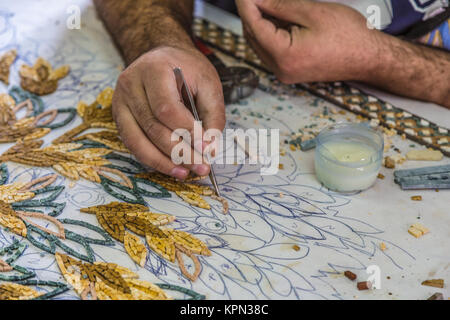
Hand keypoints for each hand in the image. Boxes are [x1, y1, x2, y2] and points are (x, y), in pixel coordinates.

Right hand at [112, 46, 225, 179]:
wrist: (163, 57)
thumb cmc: (187, 69)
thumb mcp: (208, 82)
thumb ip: (213, 114)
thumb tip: (210, 148)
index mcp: (153, 69)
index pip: (166, 108)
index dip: (186, 131)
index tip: (205, 148)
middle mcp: (130, 85)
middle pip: (153, 127)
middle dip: (179, 152)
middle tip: (201, 167)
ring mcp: (120, 102)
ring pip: (139, 141)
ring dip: (164, 162)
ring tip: (187, 173)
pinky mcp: (119, 117)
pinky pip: (134, 144)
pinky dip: (153, 160)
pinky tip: (172, 168)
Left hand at [236, 0, 380, 82]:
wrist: (369, 58)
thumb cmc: (349, 35)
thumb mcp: (312, 12)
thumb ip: (279, 6)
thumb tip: (256, 0)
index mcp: (284, 56)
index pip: (254, 26)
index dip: (246, 4)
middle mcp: (280, 69)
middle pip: (253, 37)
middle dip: (250, 13)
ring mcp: (284, 73)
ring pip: (260, 44)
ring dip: (258, 23)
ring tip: (263, 3)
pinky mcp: (290, 72)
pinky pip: (270, 51)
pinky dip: (268, 34)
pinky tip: (273, 18)